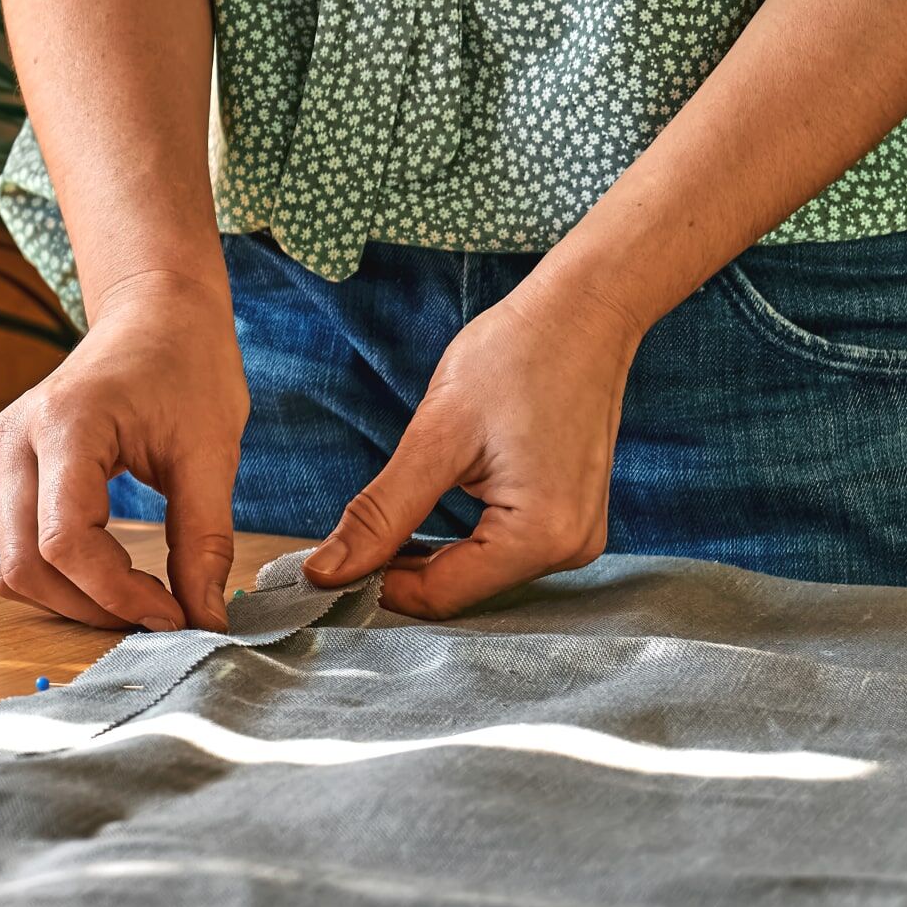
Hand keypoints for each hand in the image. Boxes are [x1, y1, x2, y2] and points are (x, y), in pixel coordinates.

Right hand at [0, 272, 247, 631]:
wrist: (156, 312)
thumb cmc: (187, 365)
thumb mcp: (211, 452)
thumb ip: (204, 540)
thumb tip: (204, 619)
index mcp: (66, 424)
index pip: (65, 541)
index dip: (116, 594)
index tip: (175, 614)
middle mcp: (16, 440)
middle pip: (23, 563)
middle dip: (90, 607)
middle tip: (157, 617)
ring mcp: (3, 454)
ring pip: (8, 565)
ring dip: (67, 600)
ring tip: (134, 600)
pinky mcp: (8, 470)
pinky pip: (11, 547)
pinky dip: (55, 579)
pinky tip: (108, 577)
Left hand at [302, 279, 644, 617]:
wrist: (583, 310)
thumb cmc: (517, 355)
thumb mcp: (436, 437)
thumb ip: (380, 514)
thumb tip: (324, 572)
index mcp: (541, 537)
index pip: (439, 596)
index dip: (373, 586)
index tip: (324, 568)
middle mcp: (570, 550)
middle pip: (459, 590)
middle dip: (398, 572)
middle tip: (343, 544)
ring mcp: (576, 537)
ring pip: (476, 574)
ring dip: (425, 557)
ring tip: (383, 525)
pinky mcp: (569, 519)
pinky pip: (499, 551)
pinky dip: (456, 542)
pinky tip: (424, 517)